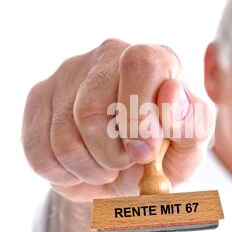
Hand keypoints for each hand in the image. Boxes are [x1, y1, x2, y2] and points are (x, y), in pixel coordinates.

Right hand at [22, 39, 213, 201]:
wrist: (123, 171)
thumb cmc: (162, 154)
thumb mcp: (188, 148)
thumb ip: (193, 123)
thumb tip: (172, 94)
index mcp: (154, 58)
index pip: (141, 65)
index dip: (140, 116)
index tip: (145, 152)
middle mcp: (108, 55)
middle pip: (91, 110)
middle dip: (112, 155)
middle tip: (128, 163)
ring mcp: (68, 73)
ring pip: (64, 138)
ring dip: (92, 170)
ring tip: (108, 168)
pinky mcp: (38, 97)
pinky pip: (40, 153)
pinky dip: (66, 175)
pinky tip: (83, 167)